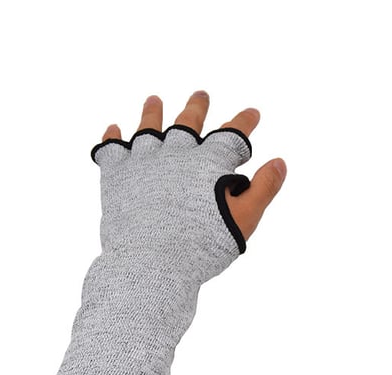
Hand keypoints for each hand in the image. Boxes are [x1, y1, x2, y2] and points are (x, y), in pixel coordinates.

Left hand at [99, 90, 285, 242]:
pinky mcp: (117, 175)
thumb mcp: (244, 219)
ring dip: (152, 113)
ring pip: (149, 127)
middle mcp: (176, 152)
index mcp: (209, 162)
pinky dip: (112, 137)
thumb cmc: (203, 246)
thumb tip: (280, 162)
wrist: (152, 263)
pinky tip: (113, 129)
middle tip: (201, 95)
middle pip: (188, 122)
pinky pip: (112, 148)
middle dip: (197, 108)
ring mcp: (144, 160)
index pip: (232, 134)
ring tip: (154, 101)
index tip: (252, 113)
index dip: (244, 122)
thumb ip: (263, 189)